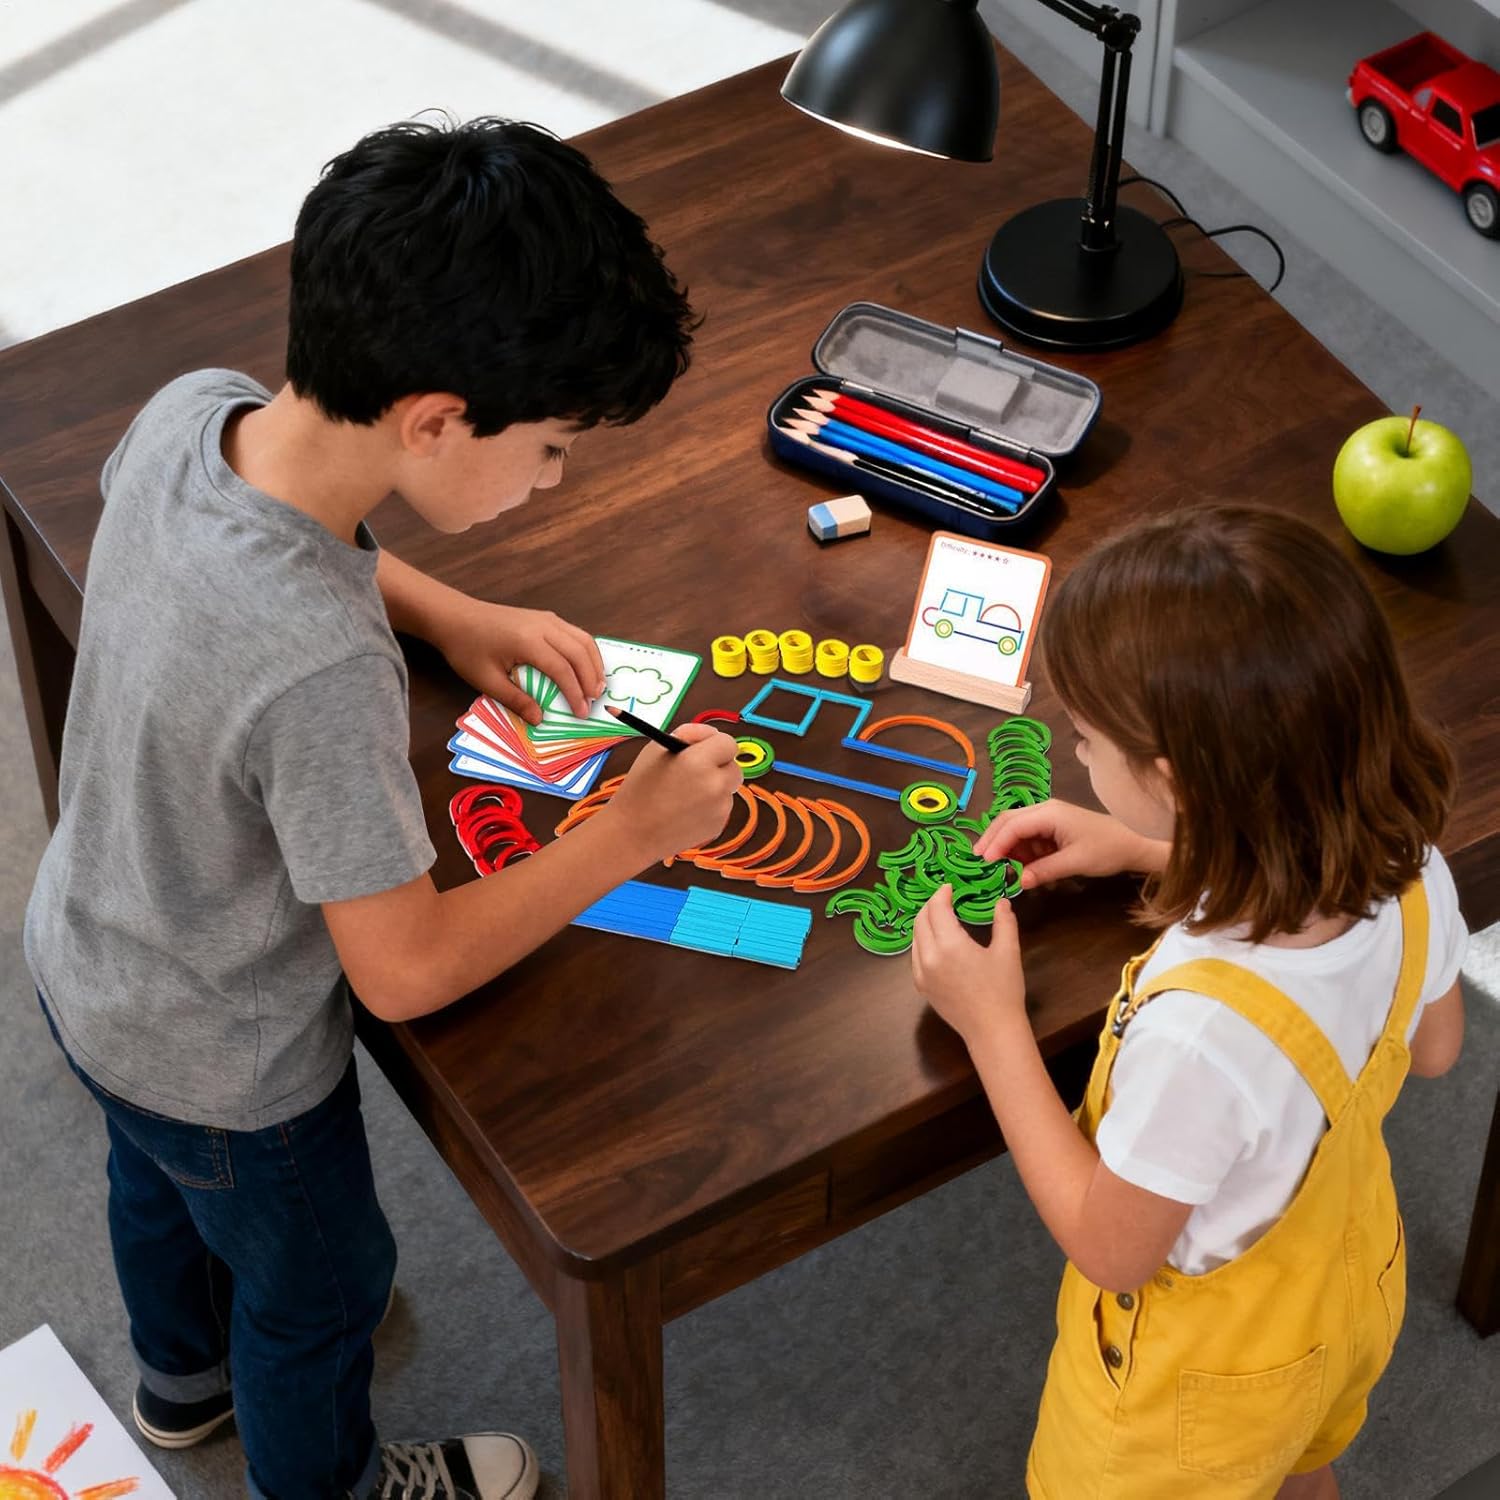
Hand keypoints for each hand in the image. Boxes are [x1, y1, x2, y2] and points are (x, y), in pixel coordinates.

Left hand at [437, 599, 605, 722]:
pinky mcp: (545, 617)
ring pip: (582, 639)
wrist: (456, 617)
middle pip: (579, 652)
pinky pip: (575, 633)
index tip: (581, 713)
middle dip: (591, 679)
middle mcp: (543, 625)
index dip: (575, 693)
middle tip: (594, 702)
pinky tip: (585, 667)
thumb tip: (540, 719)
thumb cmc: (467, 648)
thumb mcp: (486, 680)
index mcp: (527, 641)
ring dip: (594, 663)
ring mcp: (546, 618)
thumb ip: (516, 700)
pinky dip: (585, 651)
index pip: (562, 669)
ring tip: (597, 686)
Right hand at [602, 722, 742, 865]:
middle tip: (697, 768)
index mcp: (698, 761)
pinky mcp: (718, 825)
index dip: (714, 743)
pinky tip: (685, 809)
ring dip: (714, 785)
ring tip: (685, 792)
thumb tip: (710, 735)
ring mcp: (719, 808)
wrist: (632, 834)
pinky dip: (709, 805)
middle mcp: (715, 785)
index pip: (728, 743)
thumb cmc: (639, 790)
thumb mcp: (655, 750)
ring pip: (728, 788)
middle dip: (719, 765)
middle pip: (734, 766)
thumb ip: (687, 735)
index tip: (702, 747)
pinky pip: (721, 807)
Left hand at [912, 885, 1025, 1044]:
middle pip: (920, 920)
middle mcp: (929, 956)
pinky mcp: (921, 986)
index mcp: (950, 945)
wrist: (992, 1031)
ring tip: (941, 916)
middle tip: (946, 898)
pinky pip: (915, 956)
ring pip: (915, 937)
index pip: (936, 908)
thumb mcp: (1008, 952)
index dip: (941, 893)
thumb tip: (1002, 902)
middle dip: (931, 905)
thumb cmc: (1003, 990)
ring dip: (925, 922)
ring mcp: (921, 973)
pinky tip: (937, 941)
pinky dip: (922, 941)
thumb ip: (1004, 922)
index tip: (951, 886)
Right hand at [974, 799, 1166, 889]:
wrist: (1133, 844)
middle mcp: (1045, 810)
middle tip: (978, 860)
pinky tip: (1020, 865)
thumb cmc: (1106, 849)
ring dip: (1007, 847)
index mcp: (1049, 813)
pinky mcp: (1053, 827)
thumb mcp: (1075, 862)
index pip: (1013, 825)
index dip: (996, 843)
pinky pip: (1028, 837)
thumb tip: (1019, 881)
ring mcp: (1048, 817)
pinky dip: (1020, 850)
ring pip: (1016, 828)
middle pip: (1008, 820)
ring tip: (1001, 867)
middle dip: (992, 839)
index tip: (984, 862)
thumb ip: (1044, 870)